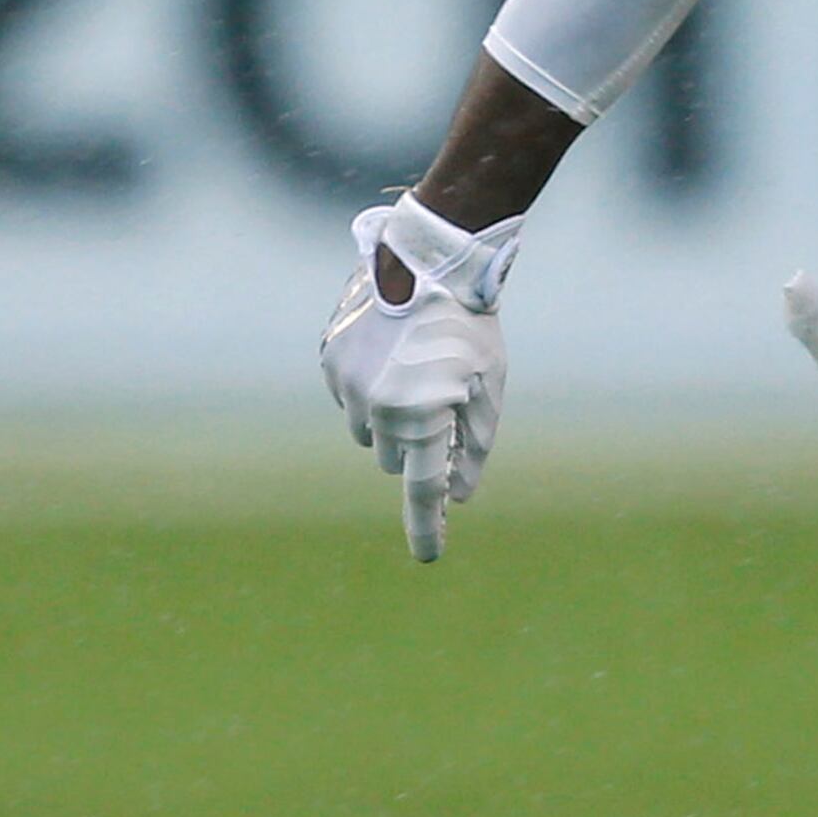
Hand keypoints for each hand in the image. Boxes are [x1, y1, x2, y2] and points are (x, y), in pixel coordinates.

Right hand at [322, 195, 523, 559]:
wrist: (427, 260)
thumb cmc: (470, 327)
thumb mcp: (488, 388)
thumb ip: (472, 446)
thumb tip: (458, 495)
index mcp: (422, 417)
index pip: (424, 489)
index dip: (427, 526)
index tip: (429, 557)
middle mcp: (377, 408)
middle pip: (398, 460)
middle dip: (420, 445)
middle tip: (445, 401)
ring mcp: (347, 385)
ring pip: (371, 432)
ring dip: (393, 418)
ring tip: (418, 369)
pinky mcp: (330, 361)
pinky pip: (351, 398)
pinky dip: (370, 388)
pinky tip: (391, 352)